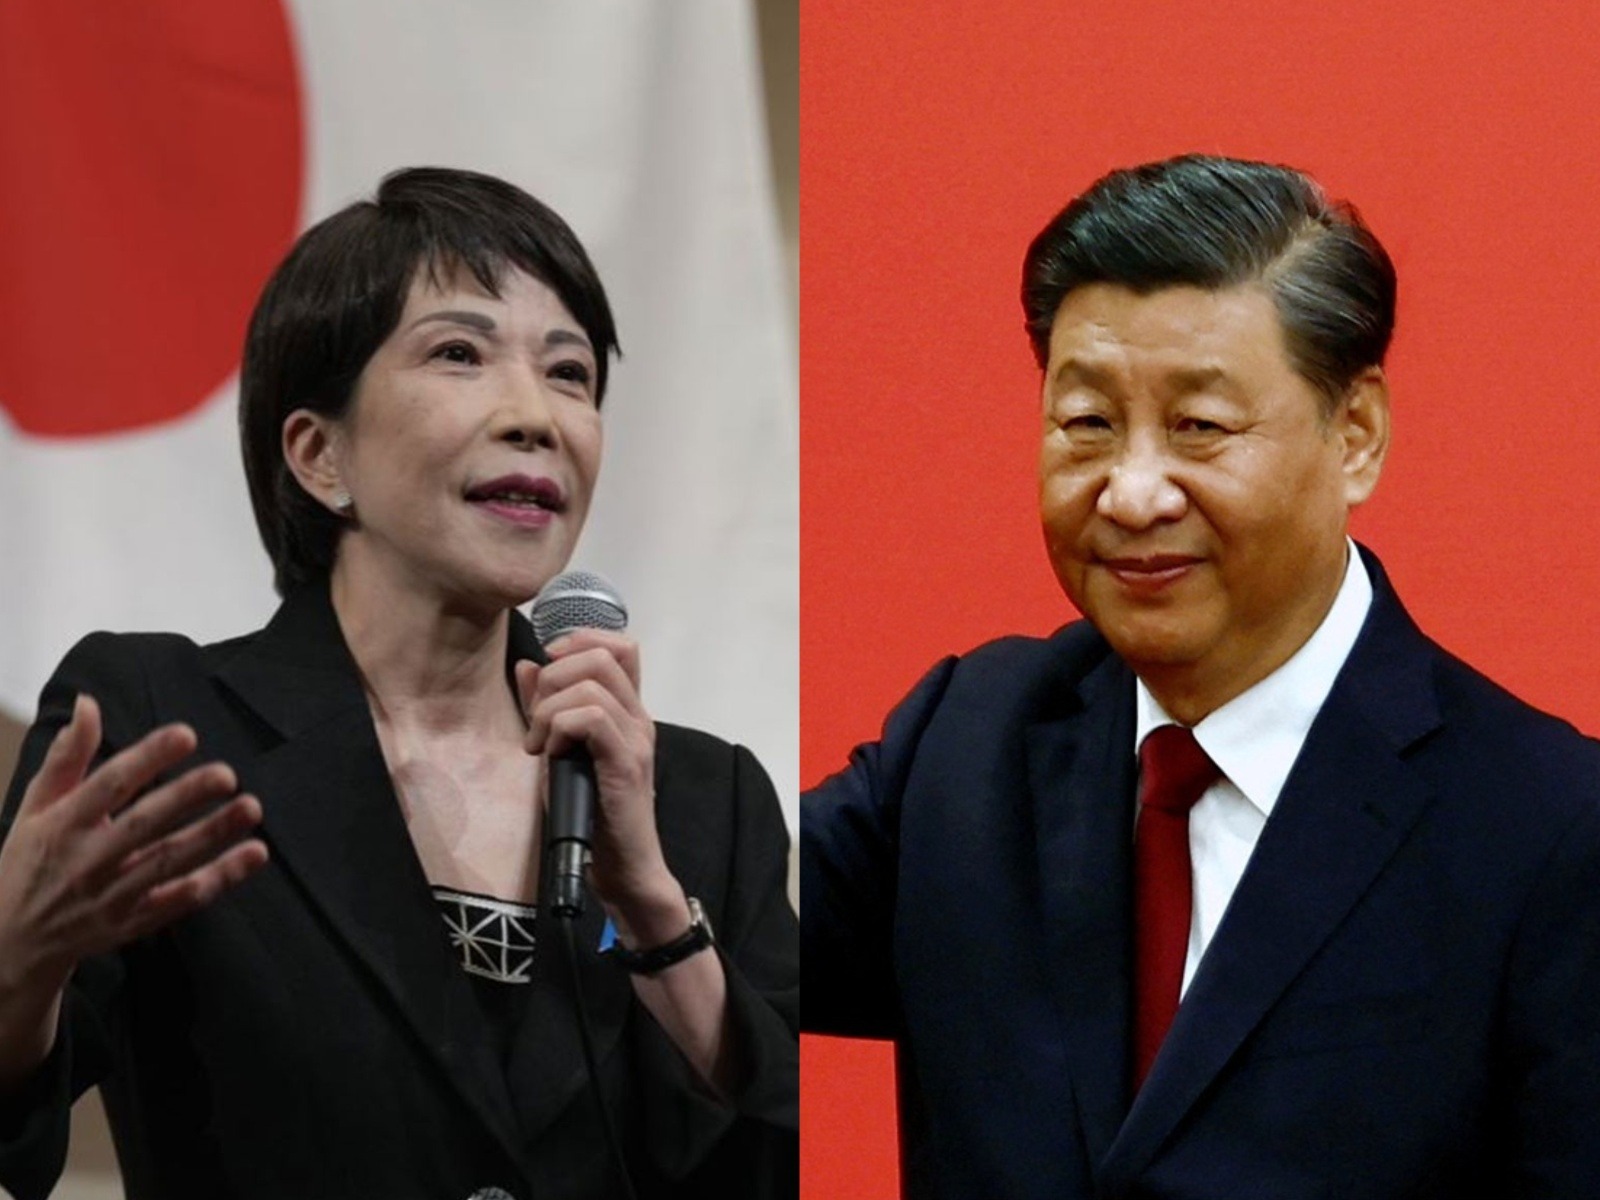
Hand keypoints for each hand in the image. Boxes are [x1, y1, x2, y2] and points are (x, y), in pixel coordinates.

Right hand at [0, 694, 267, 1004]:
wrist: (14, 943)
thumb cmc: (29, 862)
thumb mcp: (37, 807)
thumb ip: (67, 757)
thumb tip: (88, 704)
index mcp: (64, 825)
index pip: (108, 785)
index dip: (148, 758)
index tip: (186, 735)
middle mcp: (88, 861)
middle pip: (143, 824)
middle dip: (186, 797)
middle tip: (227, 774)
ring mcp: (113, 895)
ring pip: (169, 862)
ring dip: (213, 835)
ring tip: (251, 808)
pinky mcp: (135, 922)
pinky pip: (183, 899)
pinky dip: (221, 878)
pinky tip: (253, 853)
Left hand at [515, 632, 683, 931]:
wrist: (622, 867)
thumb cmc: (590, 813)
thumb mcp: (560, 751)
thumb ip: (546, 707)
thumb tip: (527, 664)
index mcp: (628, 711)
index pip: (620, 645)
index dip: (578, 642)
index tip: (546, 675)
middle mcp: (639, 717)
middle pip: (601, 655)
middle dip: (553, 677)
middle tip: (537, 719)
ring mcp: (637, 738)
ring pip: (590, 685)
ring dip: (549, 710)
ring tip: (540, 744)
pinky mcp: (627, 763)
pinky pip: (591, 718)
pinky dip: (560, 729)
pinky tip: (551, 756)